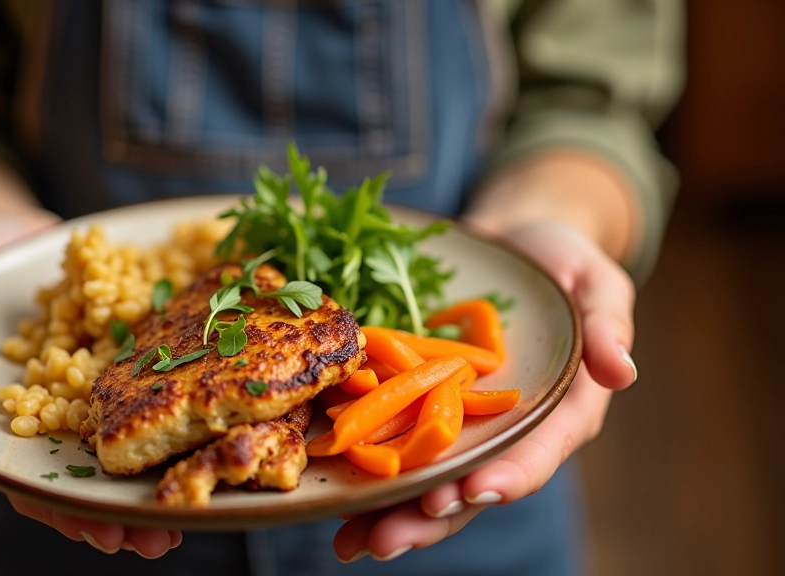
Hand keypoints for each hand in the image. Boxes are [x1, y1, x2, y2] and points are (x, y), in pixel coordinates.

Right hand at [0, 209, 182, 558]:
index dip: (64, 509)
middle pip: (90, 479)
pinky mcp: (135, 362)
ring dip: (160, 482)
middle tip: (159, 541)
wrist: (17, 245)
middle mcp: (61, 415)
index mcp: (13, 415)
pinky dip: (187, 417)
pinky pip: (162, 391)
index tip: (102, 531)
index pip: (32, 475)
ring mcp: (100, 392)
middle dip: (125, 514)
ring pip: (128, 448)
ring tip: (195, 510)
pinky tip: (218, 436)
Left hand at [333, 221, 636, 561]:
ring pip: (430, 482)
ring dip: (391, 515)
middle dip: (432, 516)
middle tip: (389, 538)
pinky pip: (395, 446)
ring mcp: (463, 425)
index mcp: (560, 413)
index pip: (537, 453)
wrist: (514, 249)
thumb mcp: (595, 283)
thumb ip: (608, 325)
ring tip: (352, 542)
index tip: (472, 491)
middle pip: (474, 485)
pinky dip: (366, 475)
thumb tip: (622, 371)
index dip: (507, 477)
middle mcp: (508, 432)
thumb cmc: (562, 265)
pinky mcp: (425, 408)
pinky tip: (332, 503)